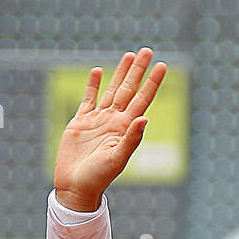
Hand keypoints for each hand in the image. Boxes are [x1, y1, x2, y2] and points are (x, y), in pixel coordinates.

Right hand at [53, 48, 166, 210]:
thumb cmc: (99, 178)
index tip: (162, 66)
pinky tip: (99, 72)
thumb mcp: (117, 159)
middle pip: (129, 89)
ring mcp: (98, 120)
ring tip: (129, 55)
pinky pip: (88, 99)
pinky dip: (93, 85)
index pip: (143, 100)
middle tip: (147, 51)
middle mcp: (114, 121)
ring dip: (120, 73)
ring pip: (112, 90)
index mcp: (126, 128)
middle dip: (138, 70)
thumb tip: (144, 118)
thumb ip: (131, 139)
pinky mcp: (80, 122)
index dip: (152, 83)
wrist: (76, 187)